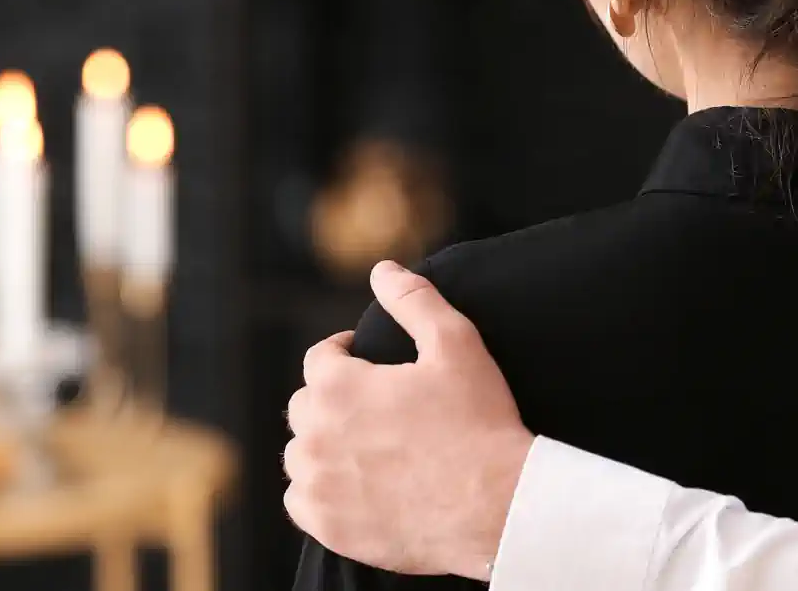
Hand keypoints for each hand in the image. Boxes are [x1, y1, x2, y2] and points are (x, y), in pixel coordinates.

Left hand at [283, 261, 534, 579]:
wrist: (497, 505)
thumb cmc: (479, 422)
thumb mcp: (455, 344)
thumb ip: (414, 300)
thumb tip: (383, 270)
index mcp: (338, 385)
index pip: (320, 358)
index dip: (345, 354)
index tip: (368, 363)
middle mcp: (315, 434)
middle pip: (305, 405)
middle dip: (333, 399)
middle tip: (375, 406)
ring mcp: (318, 484)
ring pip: (300, 455)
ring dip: (323, 445)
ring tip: (365, 446)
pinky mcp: (327, 526)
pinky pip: (302, 501)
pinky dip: (321, 491)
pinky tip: (356, 486)